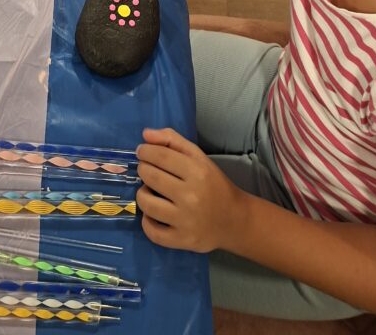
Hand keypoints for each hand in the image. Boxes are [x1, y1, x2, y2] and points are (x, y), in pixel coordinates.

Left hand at [136, 128, 244, 252]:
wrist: (234, 220)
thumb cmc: (214, 184)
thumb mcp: (198, 157)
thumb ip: (172, 141)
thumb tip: (145, 134)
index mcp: (197, 171)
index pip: (160, 156)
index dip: (145, 151)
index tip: (142, 152)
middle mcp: (191, 196)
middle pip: (151, 177)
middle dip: (143, 169)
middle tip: (147, 170)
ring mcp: (186, 220)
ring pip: (147, 204)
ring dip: (142, 194)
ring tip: (149, 191)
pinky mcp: (182, 240)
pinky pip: (152, 232)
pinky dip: (146, 222)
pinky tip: (152, 214)